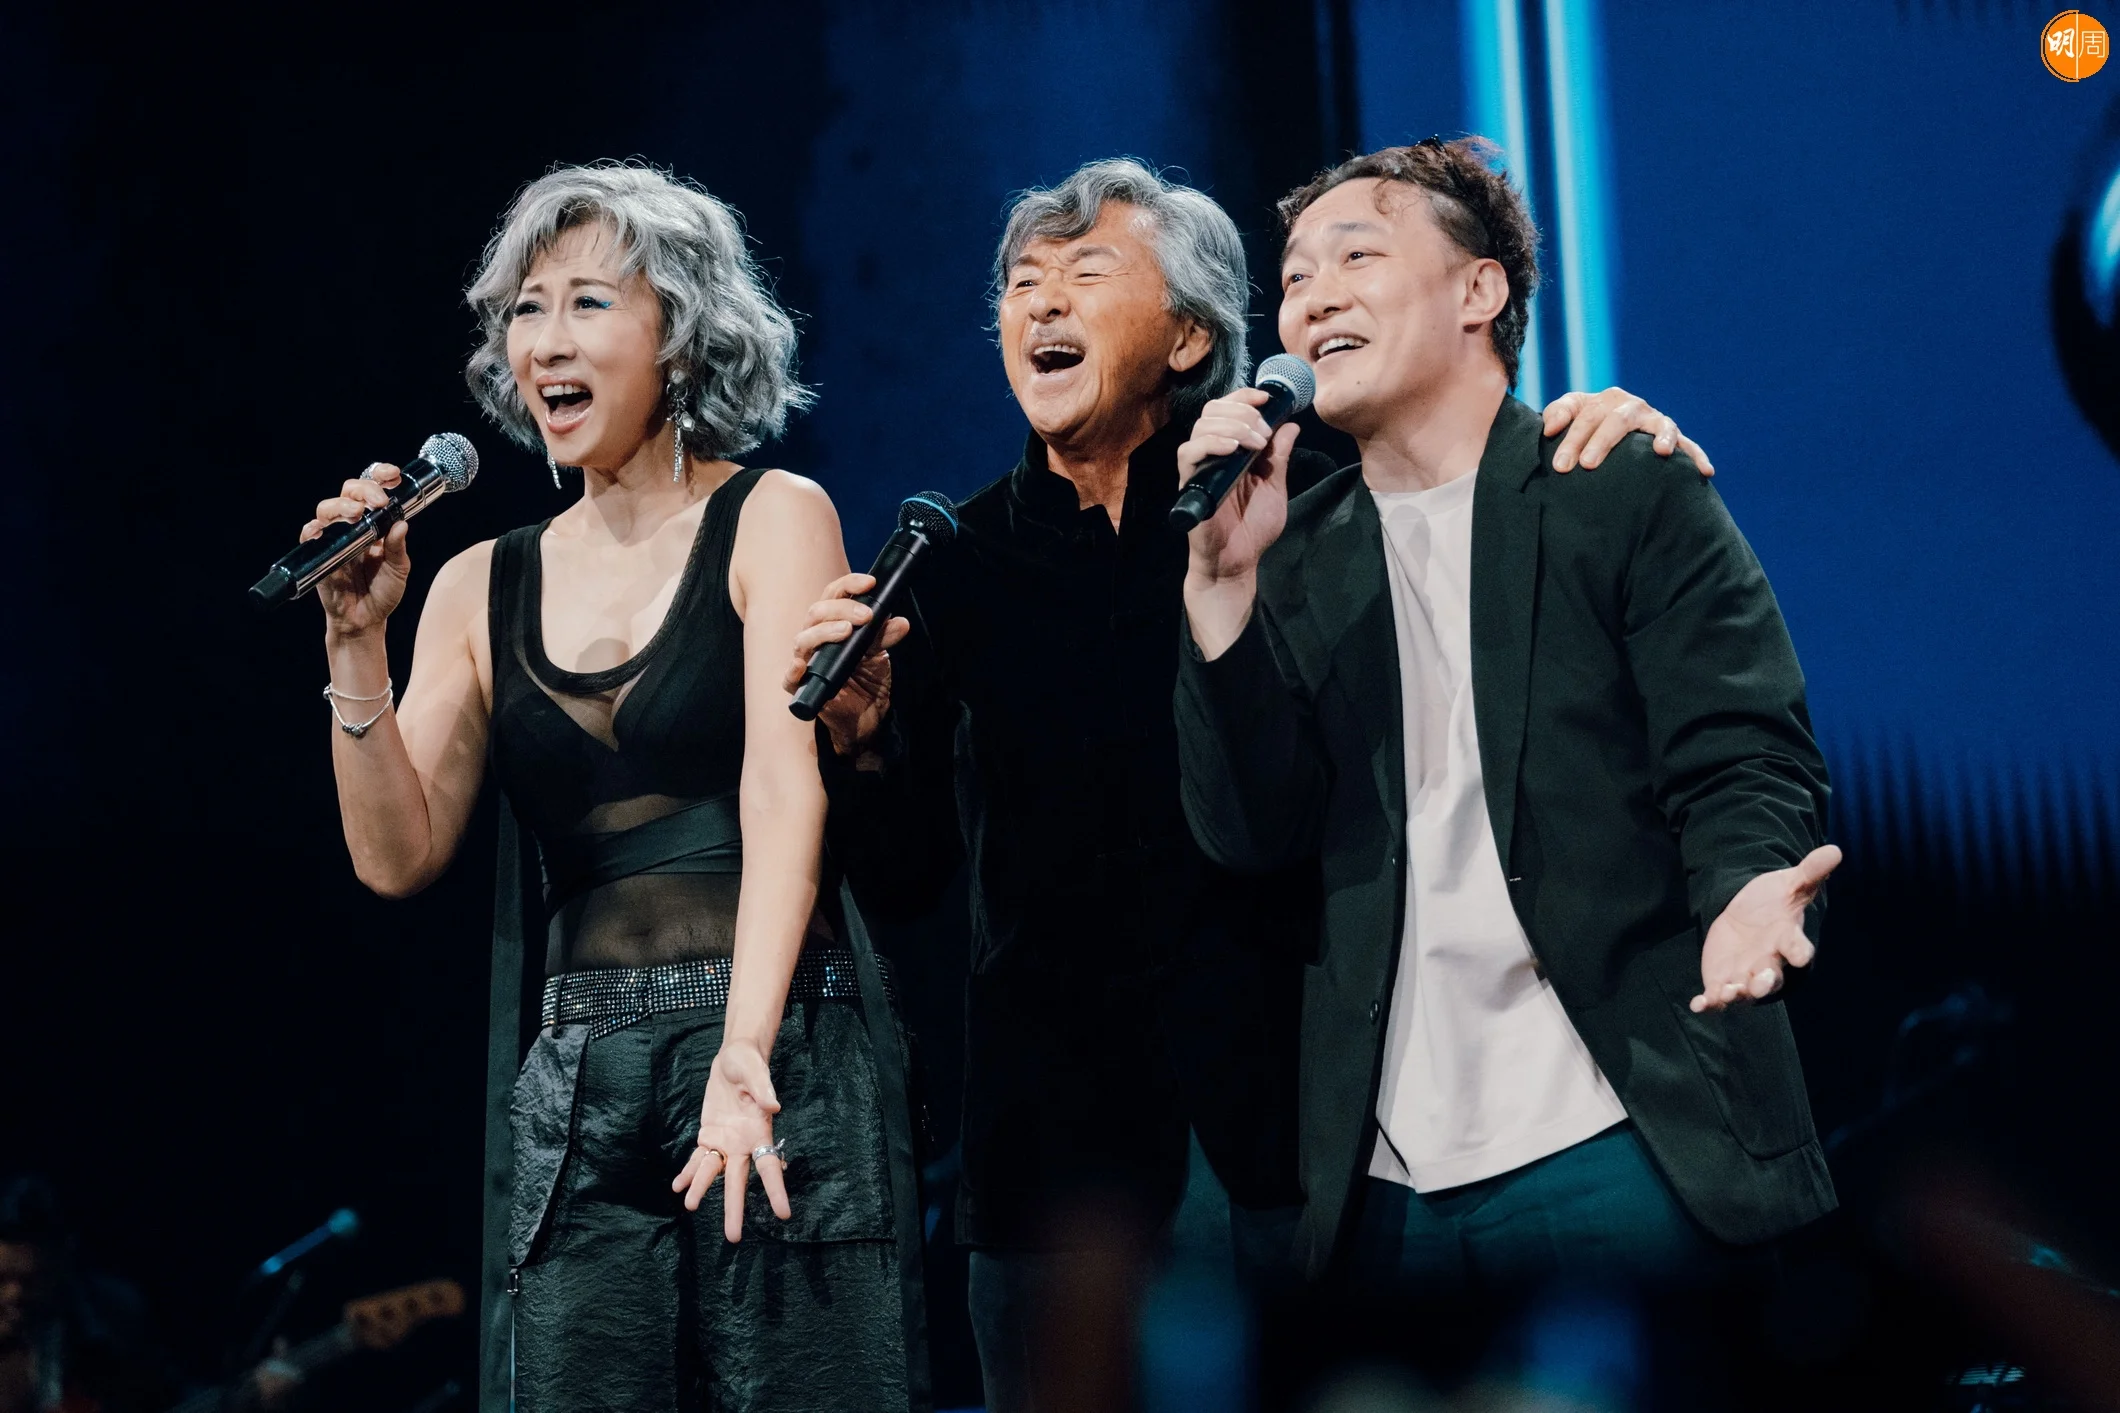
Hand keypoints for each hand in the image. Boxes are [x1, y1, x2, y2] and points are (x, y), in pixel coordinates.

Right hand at [307, 464, 411, 636]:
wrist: (366, 620)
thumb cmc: (383, 592)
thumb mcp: (398, 570)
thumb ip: (398, 547)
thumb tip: (402, 523)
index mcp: (374, 523)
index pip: (372, 489)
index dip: (379, 476)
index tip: (392, 475)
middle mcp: (352, 526)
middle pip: (348, 492)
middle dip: (363, 490)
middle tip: (378, 502)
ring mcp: (334, 539)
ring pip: (327, 509)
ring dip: (341, 507)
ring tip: (356, 515)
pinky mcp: (318, 555)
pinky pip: (310, 536)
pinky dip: (313, 530)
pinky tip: (321, 530)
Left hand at [672, 1039, 792, 1241]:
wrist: (733, 1060)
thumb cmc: (749, 1064)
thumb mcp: (756, 1070)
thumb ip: (763, 1088)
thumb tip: (774, 1106)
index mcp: (760, 1132)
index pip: (770, 1166)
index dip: (776, 1190)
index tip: (783, 1214)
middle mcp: (743, 1144)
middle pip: (739, 1182)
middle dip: (735, 1209)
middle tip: (733, 1238)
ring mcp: (725, 1142)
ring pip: (714, 1172)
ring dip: (702, 1189)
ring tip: (690, 1205)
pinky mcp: (709, 1135)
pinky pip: (699, 1159)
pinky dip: (689, 1173)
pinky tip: (678, 1186)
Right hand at [782, 572, 909, 756]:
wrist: (866, 716)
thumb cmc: (867, 679)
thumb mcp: (879, 654)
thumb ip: (885, 636)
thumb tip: (899, 621)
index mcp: (832, 623)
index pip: (834, 595)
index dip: (850, 584)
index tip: (871, 582)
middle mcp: (815, 637)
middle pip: (817, 612)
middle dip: (842, 608)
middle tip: (867, 615)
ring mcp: (807, 661)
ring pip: (803, 639)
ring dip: (824, 631)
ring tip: (847, 632)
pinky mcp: (802, 687)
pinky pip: (789, 677)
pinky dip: (793, 670)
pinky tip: (803, 665)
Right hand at [1179, 387, 1300, 585]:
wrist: (1237, 561)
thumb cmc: (1253, 528)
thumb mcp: (1275, 486)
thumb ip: (1279, 457)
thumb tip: (1291, 424)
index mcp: (1231, 450)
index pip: (1228, 409)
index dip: (1245, 396)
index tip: (1268, 397)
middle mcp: (1211, 454)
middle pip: (1213, 410)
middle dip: (1242, 410)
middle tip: (1264, 430)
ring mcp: (1198, 468)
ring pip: (1202, 426)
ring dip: (1233, 425)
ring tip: (1255, 442)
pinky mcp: (1189, 484)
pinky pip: (1189, 453)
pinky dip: (1211, 443)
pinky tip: (1233, 449)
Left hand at [1542, 387, 1716, 476]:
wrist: (1605, 427)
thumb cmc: (1583, 425)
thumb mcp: (1568, 414)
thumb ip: (1558, 414)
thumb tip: (1549, 428)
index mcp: (1604, 400)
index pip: (1586, 417)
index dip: (1572, 439)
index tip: (1560, 465)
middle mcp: (1631, 406)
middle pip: (1617, 420)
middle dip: (1601, 442)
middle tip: (1587, 466)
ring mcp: (1653, 420)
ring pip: (1659, 425)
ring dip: (1662, 437)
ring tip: (1660, 452)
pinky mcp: (1671, 437)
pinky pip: (1688, 445)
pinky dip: (1697, 456)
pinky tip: (1706, 471)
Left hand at [1692, 845, 1841, 1011]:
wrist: (1747, 915)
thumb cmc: (1774, 902)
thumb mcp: (1790, 884)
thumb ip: (1810, 872)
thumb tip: (1835, 850)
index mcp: (1787, 940)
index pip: (1798, 948)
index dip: (1801, 952)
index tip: (1804, 956)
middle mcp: (1768, 962)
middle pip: (1770, 978)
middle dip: (1765, 982)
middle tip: (1760, 983)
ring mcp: (1745, 974)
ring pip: (1743, 991)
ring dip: (1735, 994)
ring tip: (1725, 994)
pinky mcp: (1722, 979)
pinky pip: (1717, 995)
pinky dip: (1709, 1002)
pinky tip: (1699, 1004)